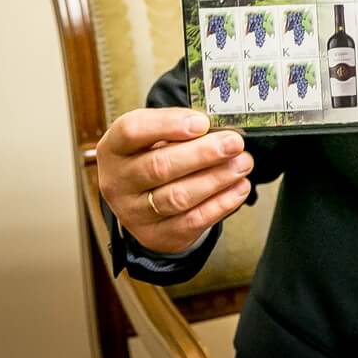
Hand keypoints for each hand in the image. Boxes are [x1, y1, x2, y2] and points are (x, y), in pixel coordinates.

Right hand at [96, 109, 252, 253]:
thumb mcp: (154, 134)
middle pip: (159, 167)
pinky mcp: (156, 235)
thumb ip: (179, 126)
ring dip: (216, 179)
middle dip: (202, 154)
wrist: (141, 198)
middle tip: (234, 143)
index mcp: (114, 148)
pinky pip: (191, 221)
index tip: (202, 122)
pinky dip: (220, 204)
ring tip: (243, 163)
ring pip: (177, 197)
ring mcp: (133, 213)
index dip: (168, 125)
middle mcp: (117, 182)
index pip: (132, 131)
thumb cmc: (151, 155)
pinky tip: (239, 188)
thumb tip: (217, 126)